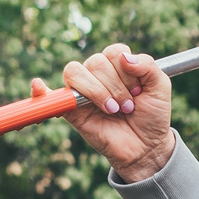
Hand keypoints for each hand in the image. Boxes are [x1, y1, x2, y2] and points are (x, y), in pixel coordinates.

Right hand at [52, 43, 176, 180]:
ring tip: (113, 110)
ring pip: (76, 72)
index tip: (139, 91)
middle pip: (96, 62)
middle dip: (116, 86)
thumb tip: (124, 56)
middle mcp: (98, 75)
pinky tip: (38, 87)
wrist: (146, 147)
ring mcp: (82, 91)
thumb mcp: (160, 87)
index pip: (114, 52)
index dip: (126, 70)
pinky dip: (41, 90)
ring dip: (97, 91)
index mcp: (118, 65)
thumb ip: (148, 66)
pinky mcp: (71, 110)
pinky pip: (50, 95)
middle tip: (128, 107)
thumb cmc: (152, 116)